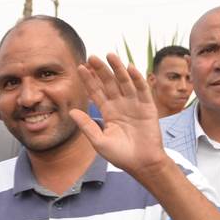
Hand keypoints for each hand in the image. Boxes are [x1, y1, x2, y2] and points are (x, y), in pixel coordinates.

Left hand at [70, 53, 167, 175]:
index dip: (89, 80)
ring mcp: (134, 105)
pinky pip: (142, 90)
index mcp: (108, 113)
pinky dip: (137, 78)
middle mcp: (120, 105)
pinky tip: (129, 68)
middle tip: (92, 57)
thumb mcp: (99, 141)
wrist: (142, 164)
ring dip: (118, 69)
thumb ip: (87, 126)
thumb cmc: (121, 155)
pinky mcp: (148, 107)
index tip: (80, 67)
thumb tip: (72, 112)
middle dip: (101, 70)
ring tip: (110, 55)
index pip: (96, 92)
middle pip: (109, 83)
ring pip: (124, 82)